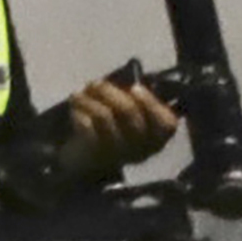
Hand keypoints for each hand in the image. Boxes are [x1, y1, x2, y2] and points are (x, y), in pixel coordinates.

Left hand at [55, 76, 183, 180]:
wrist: (87, 164)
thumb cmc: (114, 132)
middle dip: (110, 91)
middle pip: (129, 113)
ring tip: (78, 94)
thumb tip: (129, 76)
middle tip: (96, 83)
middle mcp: (140, 150)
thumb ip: (135, 101)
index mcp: (156, 140)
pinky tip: (75, 109)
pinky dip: (79, 111)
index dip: (150, 102)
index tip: (134, 88)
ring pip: (104, 116)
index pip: (166, 124)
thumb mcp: (131, 119)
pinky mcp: (94, 156)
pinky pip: (86, 127)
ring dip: (89, 99)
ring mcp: (117, 155)